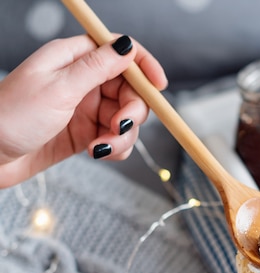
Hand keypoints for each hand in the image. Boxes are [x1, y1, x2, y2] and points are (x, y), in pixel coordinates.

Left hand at [0, 34, 167, 187]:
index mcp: (74, 60)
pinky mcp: (85, 133)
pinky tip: (98, 153)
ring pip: (125, 118)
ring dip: (122, 136)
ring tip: (101, 148)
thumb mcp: (59, 88)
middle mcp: (83, 82)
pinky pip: (115, 138)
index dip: (143, 67)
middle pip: (130, 90)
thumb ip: (97, 68)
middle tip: (120, 127)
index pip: (120, 53)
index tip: (159, 87)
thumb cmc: (11, 117)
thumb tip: (127, 47)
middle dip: (132, 111)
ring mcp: (85, 109)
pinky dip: (114, 148)